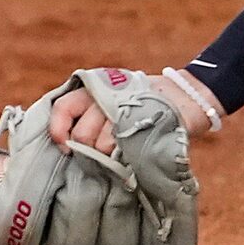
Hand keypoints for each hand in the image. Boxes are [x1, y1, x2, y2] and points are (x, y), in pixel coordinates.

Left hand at [48, 67, 214, 157]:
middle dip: (87, 150)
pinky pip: (123, 148)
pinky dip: (124, 156)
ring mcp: (125, 109)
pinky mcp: (143, 122)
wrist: (185, 96)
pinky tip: (132, 153)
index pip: (63, 107)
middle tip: (102, 152)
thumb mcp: (112, 98)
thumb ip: (88, 115)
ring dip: (109, 155)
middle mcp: (106, 95)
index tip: (63, 147)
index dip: (58, 130)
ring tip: (122, 150)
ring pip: (101, 145)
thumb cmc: (143, 104)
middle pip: (81, 134)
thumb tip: (66, 145)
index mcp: (94, 88)